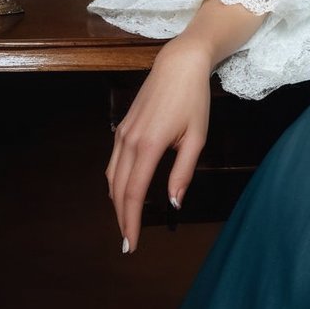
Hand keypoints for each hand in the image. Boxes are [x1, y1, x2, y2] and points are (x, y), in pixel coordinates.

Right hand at [106, 35, 213, 253]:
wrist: (179, 65)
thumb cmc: (193, 99)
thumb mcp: (196, 137)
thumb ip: (183, 172)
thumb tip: (173, 203)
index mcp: (149, 146)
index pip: (133, 193)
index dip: (131, 221)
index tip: (132, 244)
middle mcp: (129, 142)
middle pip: (119, 190)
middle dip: (122, 218)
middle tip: (129, 242)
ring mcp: (122, 134)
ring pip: (113, 178)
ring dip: (117, 202)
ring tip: (127, 222)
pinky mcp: (122, 129)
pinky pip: (114, 163)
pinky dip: (117, 183)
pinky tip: (125, 192)